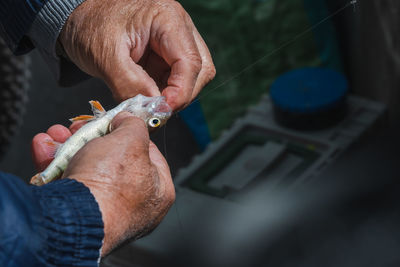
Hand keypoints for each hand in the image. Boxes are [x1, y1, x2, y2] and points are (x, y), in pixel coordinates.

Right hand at [31, 112, 174, 254]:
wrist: (74, 219)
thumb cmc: (112, 181)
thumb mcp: (130, 139)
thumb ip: (133, 125)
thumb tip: (126, 120)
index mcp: (159, 191)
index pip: (149, 154)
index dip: (131, 133)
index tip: (115, 122)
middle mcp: (136, 205)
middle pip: (114, 160)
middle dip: (92, 138)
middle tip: (80, 126)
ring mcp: (107, 212)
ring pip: (88, 170)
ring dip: (69, 147)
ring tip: (56, 133)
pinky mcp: (78, 216)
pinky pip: (70, 185)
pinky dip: (55, 165)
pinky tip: (43, 146)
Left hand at [59, 0, 215, 109]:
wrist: (79, 19)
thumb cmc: (90, 27)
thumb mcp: (105, 56)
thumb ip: (130, 83)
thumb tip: (154, 107)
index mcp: (168, 19)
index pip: (190, 61)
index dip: (181, 91)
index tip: (162, 109)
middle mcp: (179, 27)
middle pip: (200, 69)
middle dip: (182, 94)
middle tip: (158, 110)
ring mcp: (176, 41)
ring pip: (194, 76)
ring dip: (176, 95)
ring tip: (152, 104)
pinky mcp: (168, 54)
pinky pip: (178, 79)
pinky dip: (167, 92)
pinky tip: (150, 96)